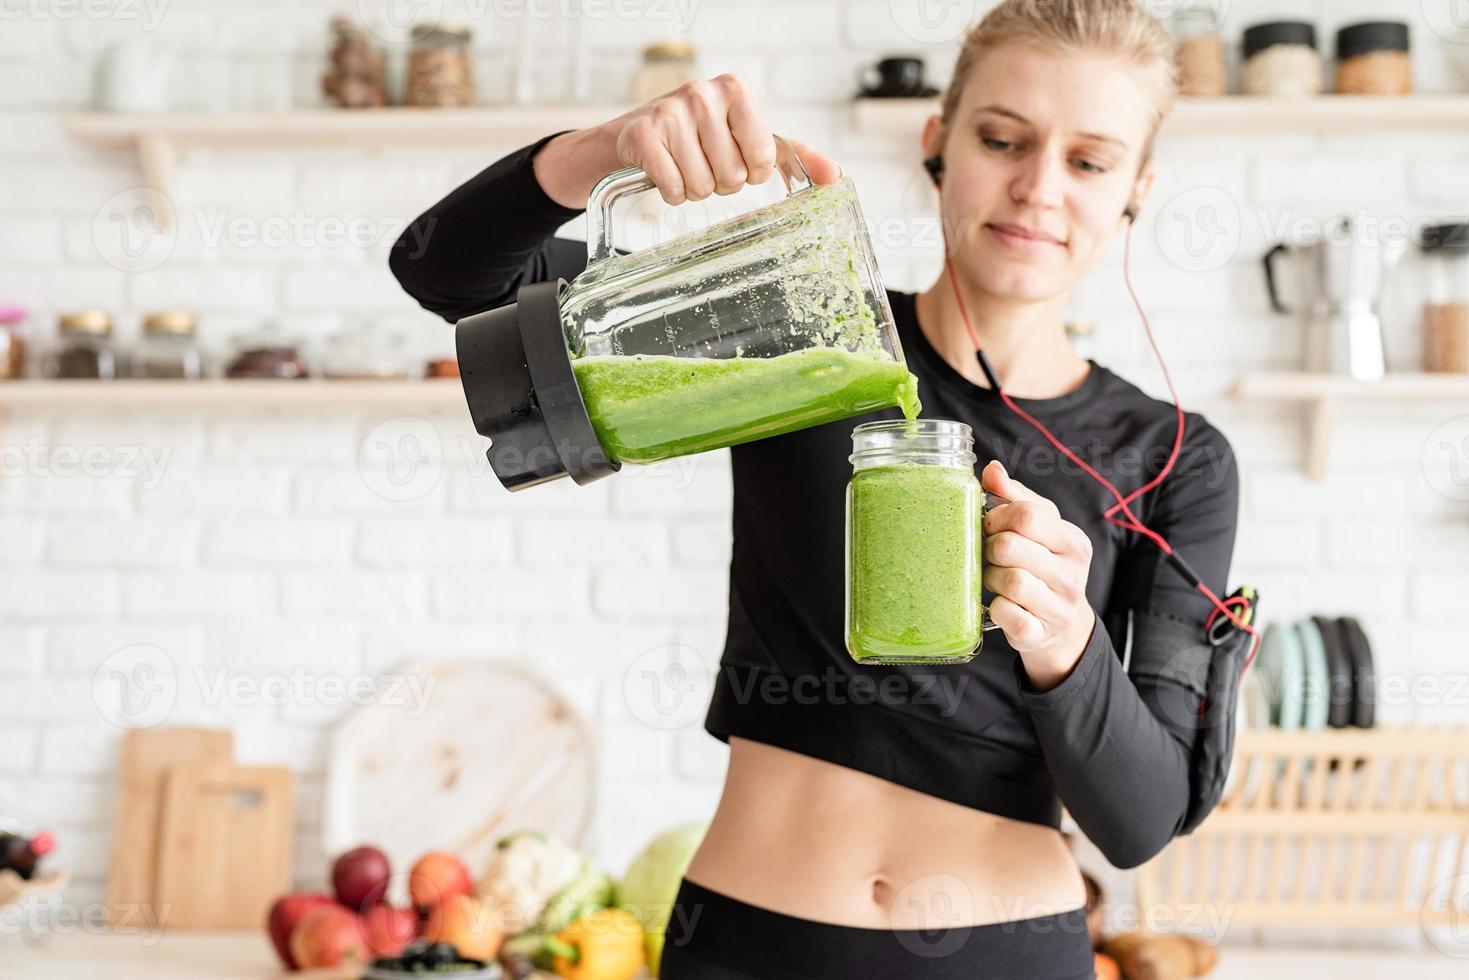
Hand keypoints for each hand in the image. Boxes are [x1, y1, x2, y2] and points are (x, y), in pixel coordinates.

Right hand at [535, 74, 840, 208]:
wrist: (638, 133)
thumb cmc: (703, 137)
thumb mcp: (749, 137)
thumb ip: (795, 155)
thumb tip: (836, 177)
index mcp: (735, 90)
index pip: (762, 158)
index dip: (750, 172)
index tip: (737, 161)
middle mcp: (703, 94)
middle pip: (732, 176)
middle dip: (721, 183)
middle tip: (705, 164)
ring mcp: (670, 112)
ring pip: (702, 187)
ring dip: (695, 190)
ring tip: (685, 167)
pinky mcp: (643, 135)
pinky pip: (673, 188)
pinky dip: (672, 193)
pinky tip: (665, 173)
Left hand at [980, 460, 1096, 669]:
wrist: (1058, 622)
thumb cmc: (1041, 564)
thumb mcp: (1037, 527)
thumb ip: (1014, 496)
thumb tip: (992, 470)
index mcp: (1073, 541)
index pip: (1026, 515)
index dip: (997, 517)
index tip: (991, 525)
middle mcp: (1073, 574)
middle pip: (1010, 547)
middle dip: (990, 548)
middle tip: (991, 554)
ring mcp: (1059, 607)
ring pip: (1009, 581)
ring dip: (990, 578)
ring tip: (994, 577)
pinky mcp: (1040, 633)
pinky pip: (1007, 614)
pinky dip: (995, 608)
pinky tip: (1000, 604)